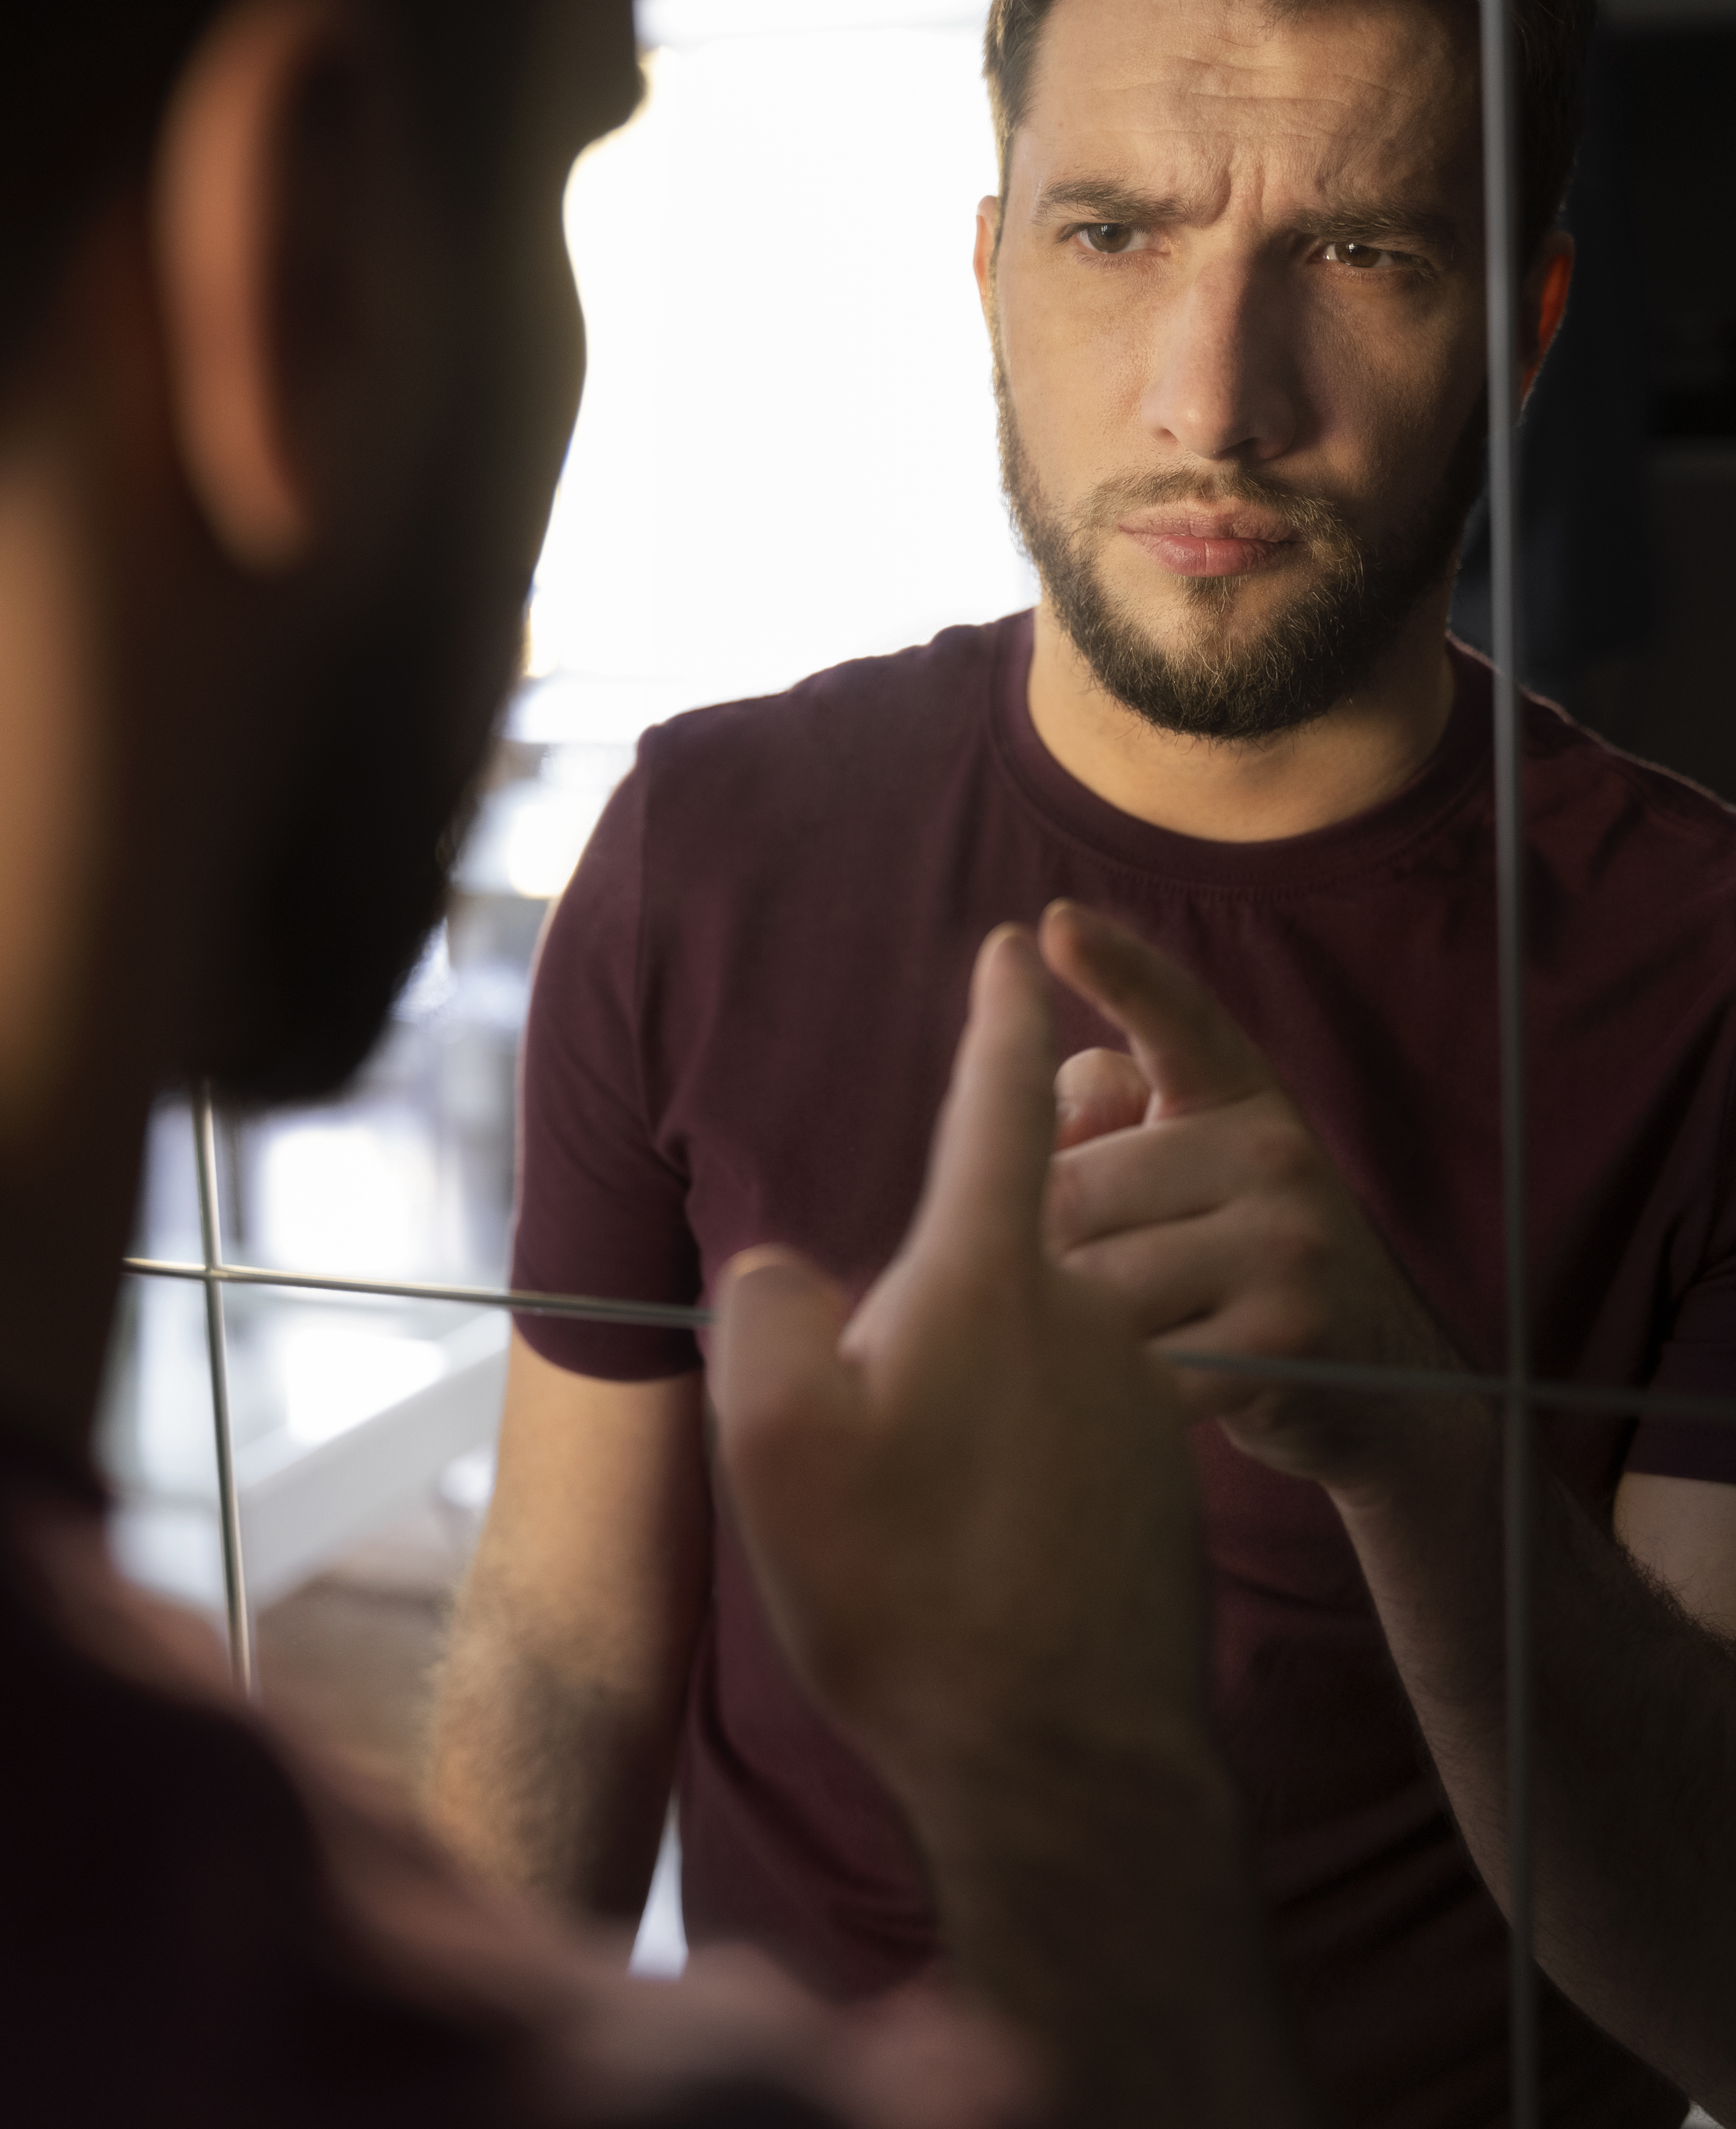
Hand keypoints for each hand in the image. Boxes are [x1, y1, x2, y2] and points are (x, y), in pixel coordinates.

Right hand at [710, 922, 1210, 1800]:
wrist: (1061, 1754)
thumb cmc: (904, 1597)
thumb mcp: (776, 1447)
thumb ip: (772, 1315)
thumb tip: (795, 1272)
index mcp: (988, 1278)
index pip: (1000, 1104)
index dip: (1003, 1019)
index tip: (1013, 950)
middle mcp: (1081, 1308)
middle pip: (1032, 1214)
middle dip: (984, 1225)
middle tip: (924, 1334)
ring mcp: (1135, 1386)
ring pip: (1057, 1319)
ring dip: (1013, 1336)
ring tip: (951, 1436)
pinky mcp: (1165, 1463)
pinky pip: (1095, 1396)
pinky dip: (1045, 1419)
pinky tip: (999, 1509)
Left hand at [1039, 901, 1470, 1499]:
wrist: (1379, 1386)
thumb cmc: (1236, 1260)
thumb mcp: (1190, 1170)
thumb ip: (1109, 1119)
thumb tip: (1046, 1100)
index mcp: (1242, 1093)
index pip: (1174, 1015)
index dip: (1115, 967)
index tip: (1052, 924)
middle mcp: (1274, 1150)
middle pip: (1072, 1190)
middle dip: (1045, 1249)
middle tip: (1091, 1286)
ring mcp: (1288, 1243)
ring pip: (1095, 1281)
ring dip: (1073, 1328)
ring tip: (1118, 1342)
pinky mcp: (1284, 1338)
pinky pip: (1137, 1360)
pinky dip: (1116, 1391)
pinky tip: (1138, 1397)